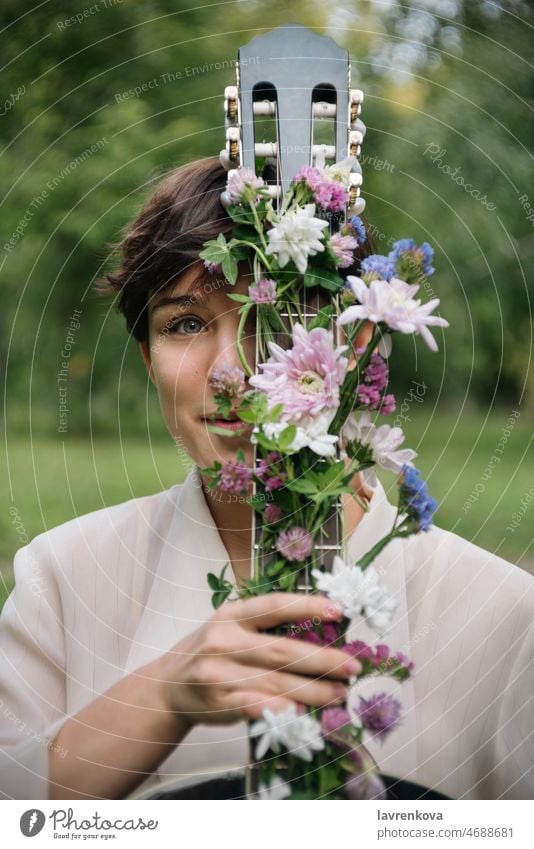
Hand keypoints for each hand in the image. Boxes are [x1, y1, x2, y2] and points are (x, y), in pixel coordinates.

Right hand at [155, 593, 360, 725]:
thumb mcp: (228, 626)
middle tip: (352, 666)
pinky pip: (256, 707)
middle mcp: (223, 640)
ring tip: (340, 693)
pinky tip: (303, 711)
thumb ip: (264, 626)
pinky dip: (282, 709)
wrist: (166, 688)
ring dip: (313, 690)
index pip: (273, 605)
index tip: (338, 610)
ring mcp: (219, 673)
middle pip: (282, 650)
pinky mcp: (218, 703)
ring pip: (276, 682)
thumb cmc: (208, 652)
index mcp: (230, 615)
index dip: (307, 606)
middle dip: (323, 660)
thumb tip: (321, 631)